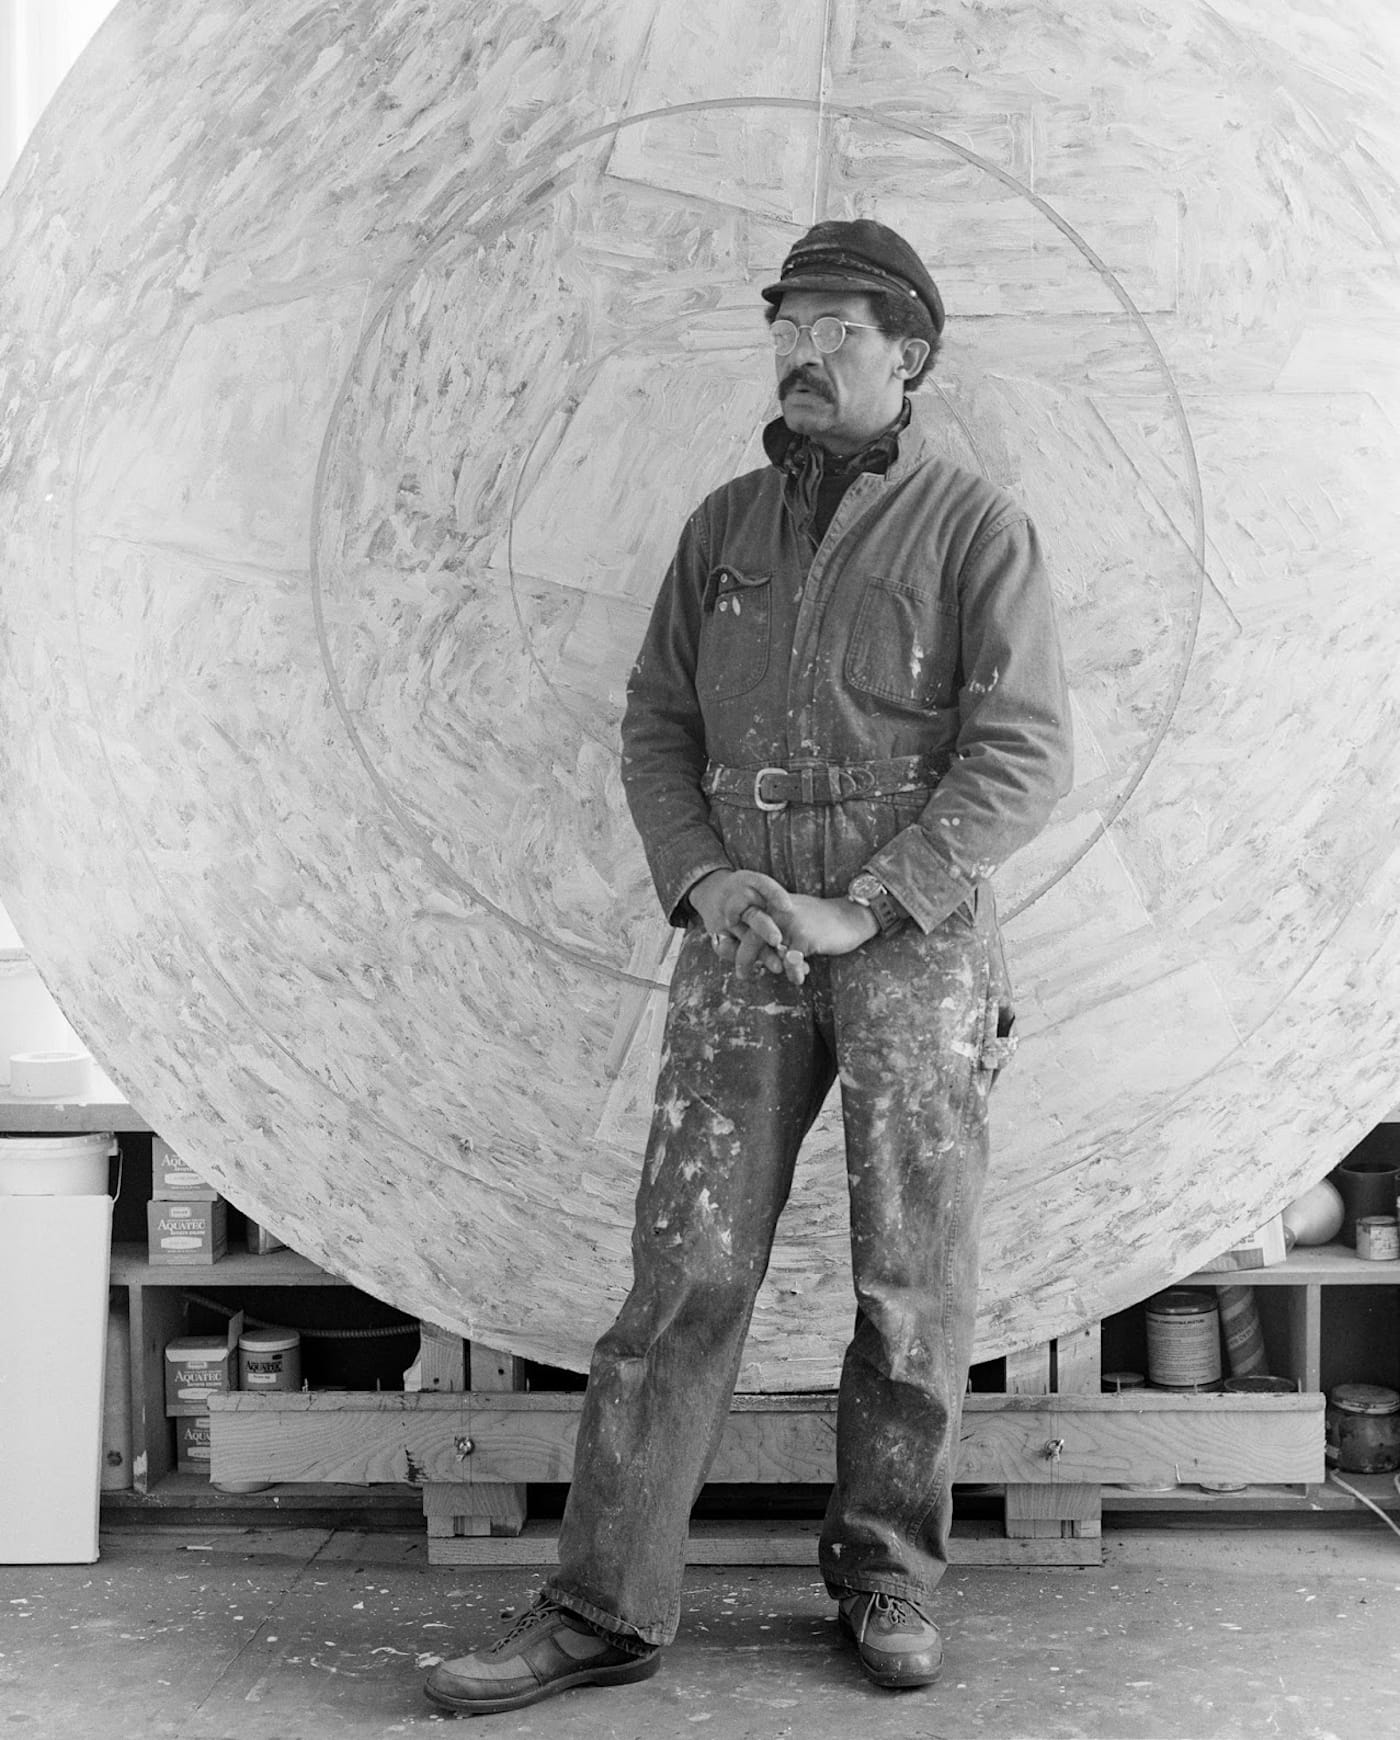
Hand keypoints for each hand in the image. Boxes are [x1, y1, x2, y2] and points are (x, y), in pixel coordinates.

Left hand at [689, 871, 878, 985]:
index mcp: (773, 905)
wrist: (851, 916)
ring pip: (769, 951)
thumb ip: (776, 931)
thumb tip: (759, 951)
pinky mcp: (804, 937)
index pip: (746, 922)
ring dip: (766, 967)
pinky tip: (798, 979)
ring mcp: (790, 923)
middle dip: (742, 958)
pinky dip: (795, 973)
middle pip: (751, 937)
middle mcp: (778, 911)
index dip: (734, 939)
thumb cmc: (822, 922)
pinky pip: (792, 962)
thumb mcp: (795, 919)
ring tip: (765, 979)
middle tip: (741, 975)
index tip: (722, 949)